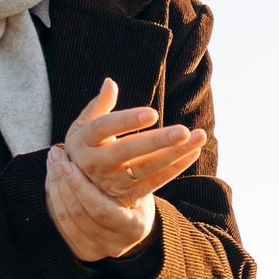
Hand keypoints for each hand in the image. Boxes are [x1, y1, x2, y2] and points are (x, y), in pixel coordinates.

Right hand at [45, 74, 204, 261]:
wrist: (80, 188)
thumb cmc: (87, 146)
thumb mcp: (84, 126)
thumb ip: (98, 106)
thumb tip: (110, 83)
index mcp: (84, 142)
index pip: (104, 128)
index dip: (128, 121)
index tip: (153, 113)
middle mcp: (96, 164)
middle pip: (128, 151)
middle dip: (158, 141)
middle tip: (184, 131)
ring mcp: (112, 182)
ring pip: (146, 168)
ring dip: (175, 154)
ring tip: (199, 137)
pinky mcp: (128, 196)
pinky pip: (155, 182)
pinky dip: (176, 168)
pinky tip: (194, 152)